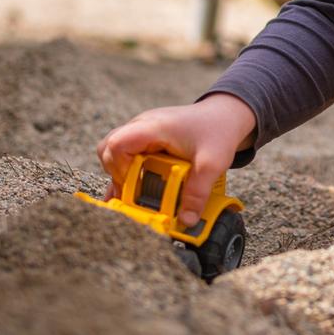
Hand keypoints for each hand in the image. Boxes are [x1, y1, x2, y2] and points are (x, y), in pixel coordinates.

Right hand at [96, 94, 255, 225]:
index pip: (117, 144)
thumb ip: (198, 192)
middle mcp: (142, 125)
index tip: (133, 186)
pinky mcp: (146, 139)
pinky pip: (126, 154)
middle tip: (131, 193)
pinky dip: (128, 172)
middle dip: (115, 174)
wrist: (226, 114)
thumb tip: (186, 220)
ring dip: (120, 174)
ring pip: (113, 151)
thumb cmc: (218, 131)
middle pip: (108, 148)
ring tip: (132, 195)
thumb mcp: (212, 163)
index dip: (118, 168)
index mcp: (154, 127)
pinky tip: (134, 192)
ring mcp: (143, 131)